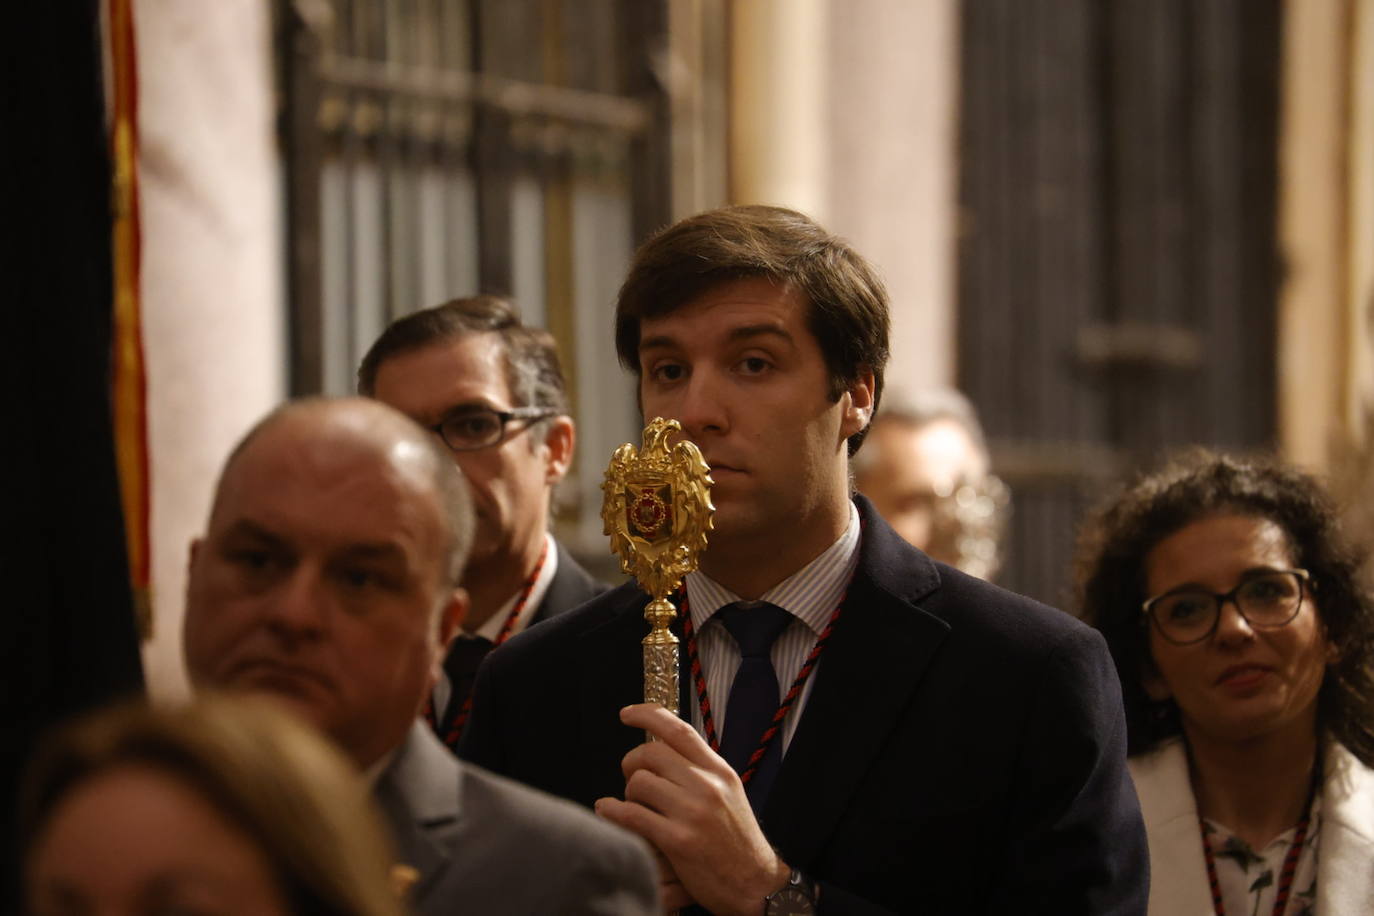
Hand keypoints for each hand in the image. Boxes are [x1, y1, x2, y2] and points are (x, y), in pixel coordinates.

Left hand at [594, 703, 790, 915]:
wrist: (756, 884)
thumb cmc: (738, 842)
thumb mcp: (729, 794)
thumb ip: (701, 771)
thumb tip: (664, 749)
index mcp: (719, 771)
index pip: (679, 730)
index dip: (648, 715)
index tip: (626, 714)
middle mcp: (707, 786)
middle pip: (652, 753)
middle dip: (631, 763)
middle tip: (629, 776)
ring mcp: (693, 812)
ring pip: (639, 783)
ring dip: (627, 793)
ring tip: (632, 804)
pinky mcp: (679, 840)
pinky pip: (632, 815)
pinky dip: (612, 811)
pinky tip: (608, 811)